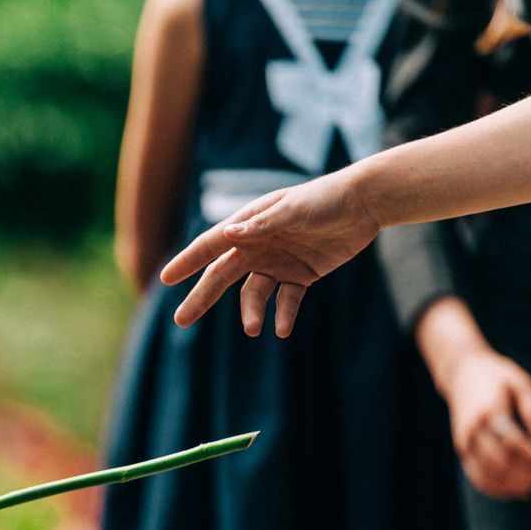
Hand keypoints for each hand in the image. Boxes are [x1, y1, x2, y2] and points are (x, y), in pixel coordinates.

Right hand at [159, 170, 383, 335]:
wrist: (366, 203)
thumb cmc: (326, 199)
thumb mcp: (294, 210)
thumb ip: (263, 224)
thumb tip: (228, 234)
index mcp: (250, 225)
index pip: (211, 245)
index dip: (188, 261)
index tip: (165, 279)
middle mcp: (258, 245)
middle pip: (223, 275)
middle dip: (202, 297)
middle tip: (181, 319)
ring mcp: (278, 262)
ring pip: (253, 293)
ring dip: (251, 311)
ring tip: (254, 329)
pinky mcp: (301, 276)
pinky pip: (286, 301)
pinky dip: (283, 315)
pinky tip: (282, 330)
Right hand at [438, 348, 530, 499]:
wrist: (461, 374)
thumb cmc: (497, 376)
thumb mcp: (521, 383)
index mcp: (488, 411)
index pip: (513, 444)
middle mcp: (472, 431)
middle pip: (502, 462)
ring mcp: (464, 443)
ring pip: (489, 475)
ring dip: (517, 485)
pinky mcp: (462, 451)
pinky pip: (478, 478)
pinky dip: (499, 489)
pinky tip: (521, 491)